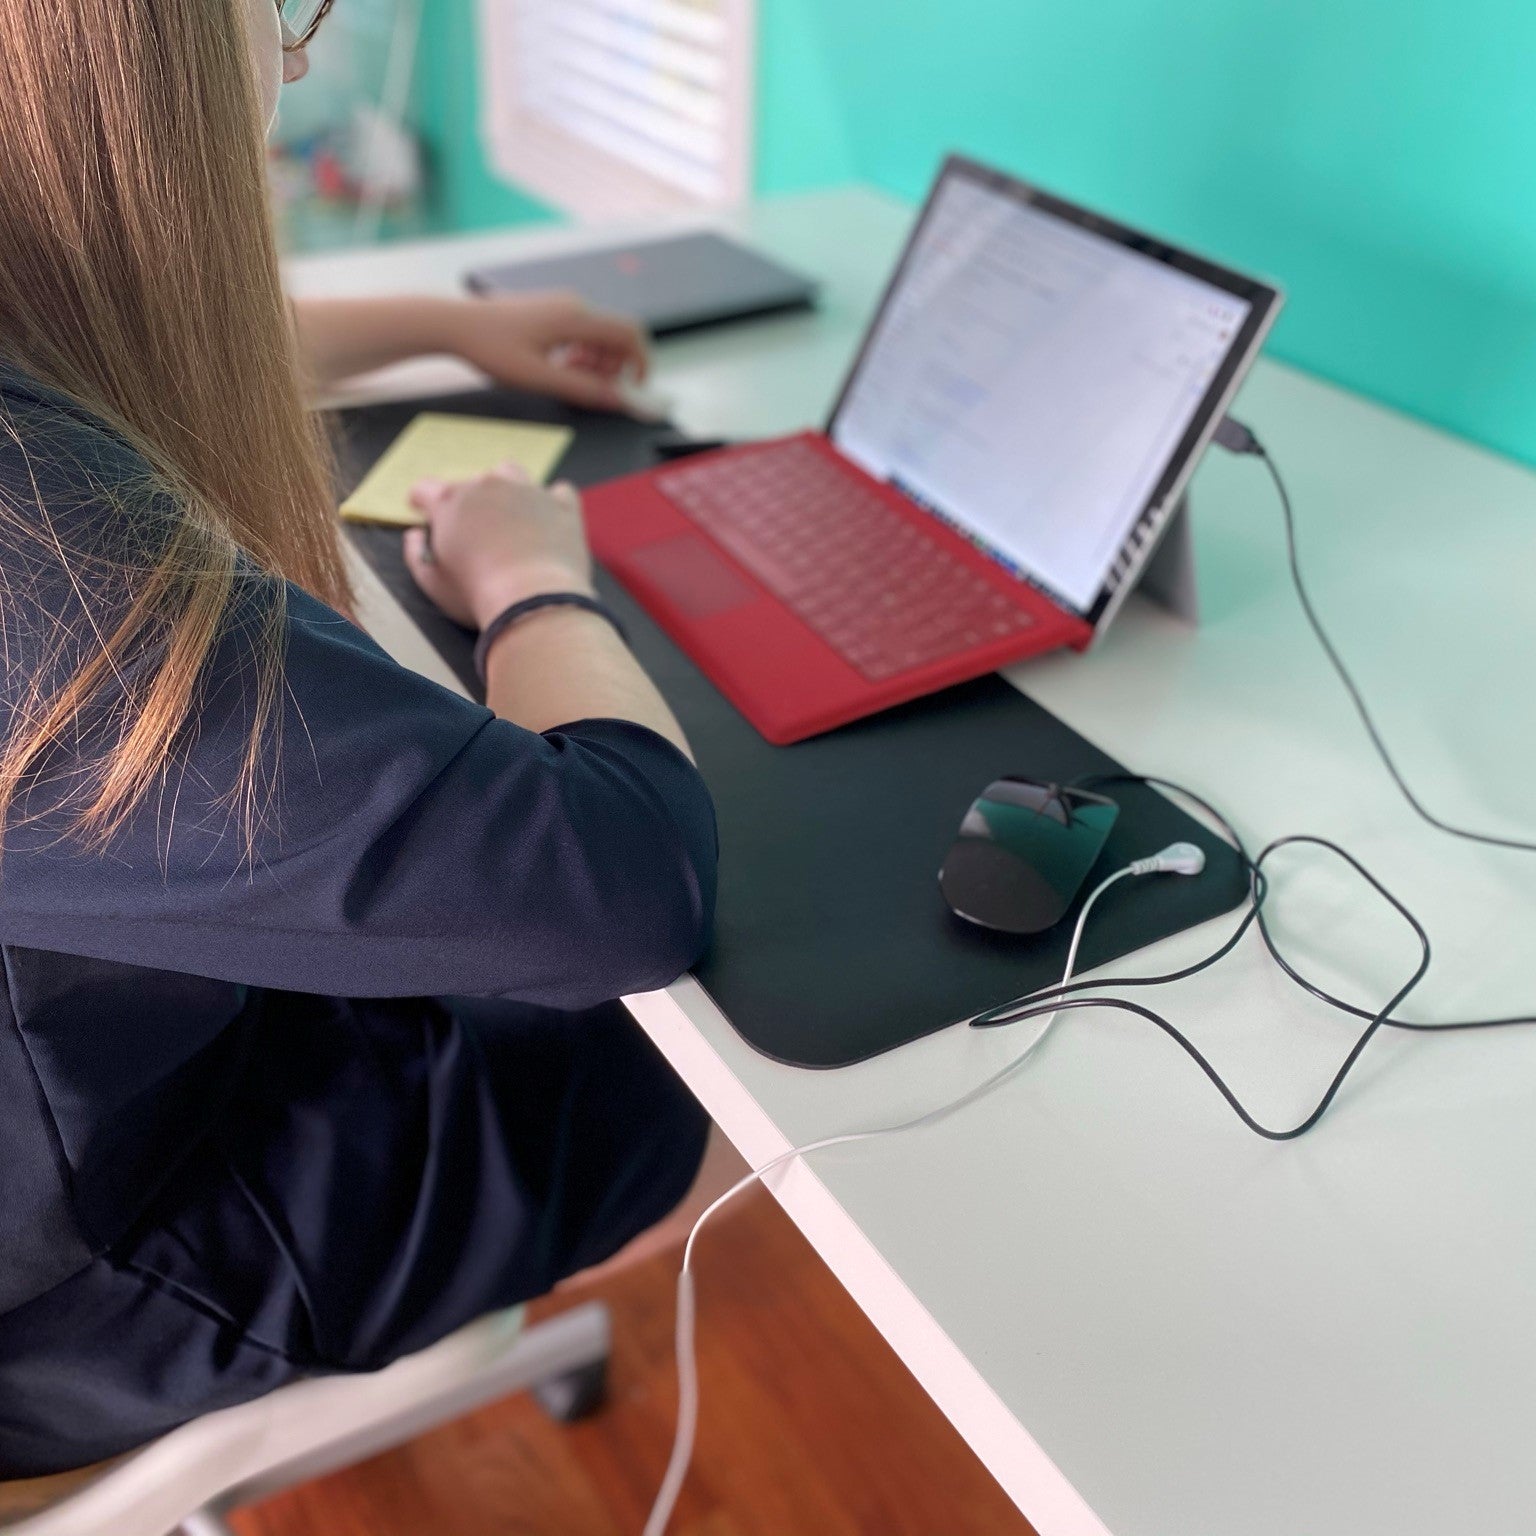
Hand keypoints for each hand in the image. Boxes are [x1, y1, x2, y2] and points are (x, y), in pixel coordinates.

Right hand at [403, 464, 594, 630]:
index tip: (422, 509)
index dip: (421, 500)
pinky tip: (550, 519)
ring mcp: (528, 491)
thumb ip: (414, 554)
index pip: (426, 489)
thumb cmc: (477, 594)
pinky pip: (558, 492)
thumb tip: (415, 535)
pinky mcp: (563, 506)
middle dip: (469, 503)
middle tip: (474, 532)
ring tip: (509, 515)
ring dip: (506, 489)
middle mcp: (489, 486)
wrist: (534, 600)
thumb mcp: (432, 582)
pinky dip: (552, 503)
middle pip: (472, 484)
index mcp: (451, 501)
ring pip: (511, 474)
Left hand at [440, 293, 648, 412]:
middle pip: (616, 337)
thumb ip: (581, 389)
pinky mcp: (552, 312)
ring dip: (596, 363)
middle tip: (592, 389)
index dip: (640, 362)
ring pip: (599, 337)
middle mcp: (574, 307)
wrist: (456, 324)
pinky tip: (559, 367)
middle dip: (614, 367)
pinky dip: (581, 355)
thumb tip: (616, 399)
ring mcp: (563, 307)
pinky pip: (581, 334)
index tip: (634, 387)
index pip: (629, 333)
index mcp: (575, 318)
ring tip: (568, 379)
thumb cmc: (490, 346)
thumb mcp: (538, 377)